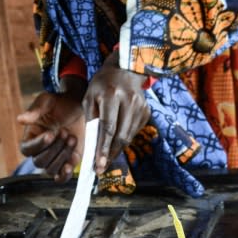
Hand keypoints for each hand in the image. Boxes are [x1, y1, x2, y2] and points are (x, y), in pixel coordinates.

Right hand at [17, 86, 84, 182]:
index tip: (50, 134)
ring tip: (72, 138)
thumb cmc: (59, 104)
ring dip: (62, 156)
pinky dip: (65, 175)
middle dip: (54, 148)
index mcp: (30, 138)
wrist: (78, 107)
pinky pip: (62, 177)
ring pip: (51, 170)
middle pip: (39, 162)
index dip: (38, 145)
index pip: (27, 150)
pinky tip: (70, 164)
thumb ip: (35, 111)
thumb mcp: (47, 102)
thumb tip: (20, 119)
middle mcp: (40, 151)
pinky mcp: (67, 163)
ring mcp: (54, 159)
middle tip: (65, 132)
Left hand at [83, 50, 150, 175]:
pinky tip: (115, 141)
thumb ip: (91, 120)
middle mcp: (129, 101)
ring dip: (116, 150)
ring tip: (105, 159)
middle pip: (121, 136)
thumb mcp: (90, 97)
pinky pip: (134, 132)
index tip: (98, 165)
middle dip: (110, 155)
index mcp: (112, 95)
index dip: (103, 148)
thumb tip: (92, 145)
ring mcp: (141, 107)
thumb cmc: (102, 84)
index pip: (108, 127)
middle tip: (100, 168)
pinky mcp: (146, 111)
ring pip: (129, 137)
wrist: (126, 69)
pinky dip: (124, 140)